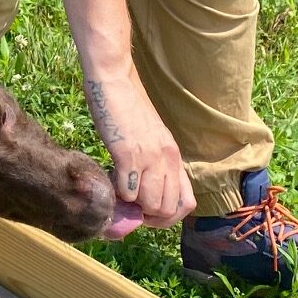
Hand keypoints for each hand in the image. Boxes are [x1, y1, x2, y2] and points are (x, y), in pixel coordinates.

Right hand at [83, 73, 195, 230]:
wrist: (114, 81)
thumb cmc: (127, 108)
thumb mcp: (151, 138)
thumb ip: (154, 163)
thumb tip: (145, 192)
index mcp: (174, 157)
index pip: (187, 203)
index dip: (167, 216)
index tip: (147, 209)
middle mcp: (167, 159)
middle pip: (168, 210)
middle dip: (148, 216)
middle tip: (130, 204)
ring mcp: (149, 158)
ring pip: (151, 206)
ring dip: (133, 207)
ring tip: (120, 192)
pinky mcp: (128, 154)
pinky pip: (128, 192)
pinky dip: (117, 194)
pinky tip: (110, 179)